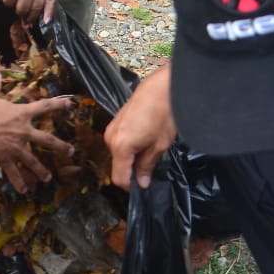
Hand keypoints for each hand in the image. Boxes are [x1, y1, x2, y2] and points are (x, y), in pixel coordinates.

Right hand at [0, 70, 73, 191]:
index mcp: (21, 114)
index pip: (43, 107)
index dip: (57, 105)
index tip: (70, 104)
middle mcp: (23, 132)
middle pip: (46, 139)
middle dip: (59, 146)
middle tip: (70, 152)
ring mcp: (16, 148)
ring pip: (33, 161)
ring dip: (41, 170)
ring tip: (49, 178)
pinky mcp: (6, 160)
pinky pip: (14, 173)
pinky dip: (19, 182)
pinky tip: (25, 190)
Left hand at [3, 0, 60, 23]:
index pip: (8, 1)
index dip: (7, 2)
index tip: (8, 0)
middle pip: (22, 8)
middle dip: (18, 11)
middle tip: (18, 10)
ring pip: (36, 9)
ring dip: (31, 16)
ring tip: (28, 19)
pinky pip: (51, 3)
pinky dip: (49, 14)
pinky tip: (46, 21)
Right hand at [104, 68, 177, 189]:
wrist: (161, 87)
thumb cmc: (162, 115)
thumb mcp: (159, 146)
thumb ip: (147, 166)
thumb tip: (141, 183)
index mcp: (120, 147)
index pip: (119, 178)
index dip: (131, 187)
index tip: (144, 186)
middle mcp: (110, 138)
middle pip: (117, 165)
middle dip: (131, 171)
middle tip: (150, 168)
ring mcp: (111, 129)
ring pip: (118, 154)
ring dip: (131, 158)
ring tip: (150, 151)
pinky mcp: (115, 122)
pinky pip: (118, 142)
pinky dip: (129, 147)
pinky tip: (144, 140)